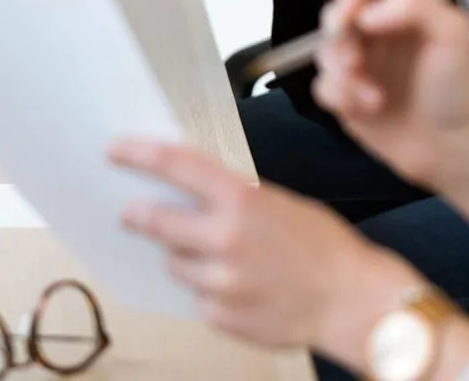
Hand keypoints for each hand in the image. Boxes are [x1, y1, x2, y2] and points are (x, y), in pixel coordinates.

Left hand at [109, 139, 422, 365]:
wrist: (352, 301)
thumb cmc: (324, 246)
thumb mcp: (280, 203)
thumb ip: (236, 200)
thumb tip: (193, 193)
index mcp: (241, 200)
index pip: (175, 166)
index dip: (138, 155)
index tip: (116, 150)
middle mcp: (224, 240)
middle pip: (156, 221)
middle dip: (137, 214)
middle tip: (128, 210)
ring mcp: (220, 284)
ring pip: (175, 263)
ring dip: (183, 254)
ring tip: (215, 253)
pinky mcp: (221, 318)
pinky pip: (197, 297)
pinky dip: (207, 288)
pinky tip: (237, 283)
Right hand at [312, 0, 468, 188]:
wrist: (455, 149)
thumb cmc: (459, 87)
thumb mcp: (451, 33)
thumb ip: (412, 5)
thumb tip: (364, 14)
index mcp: (397, 3)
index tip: (354, 13)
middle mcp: (372, 27)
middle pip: (332, 11)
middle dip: (339, 36)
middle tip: (357, 60)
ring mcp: (358, 62)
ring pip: (323, 51)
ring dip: (343, 74)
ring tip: (376, 97)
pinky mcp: (346, 95)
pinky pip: (322, 86)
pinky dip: (341, 97)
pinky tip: (372, 109)